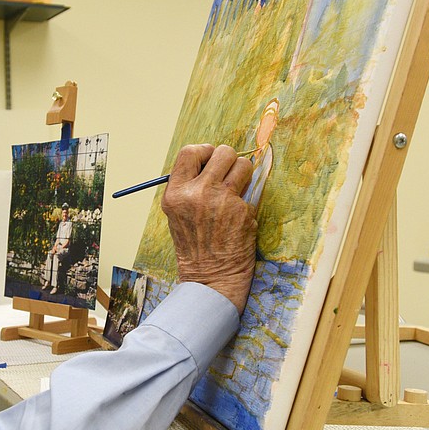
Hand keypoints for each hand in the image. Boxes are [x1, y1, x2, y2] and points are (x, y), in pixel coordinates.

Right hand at [161, 144, 256, 313]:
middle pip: (222, 152)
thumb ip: (190, 187)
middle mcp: (197, 193)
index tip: (211, 160)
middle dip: (229, 160)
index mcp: (176, 194)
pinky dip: (247, 203)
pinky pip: (252, 193)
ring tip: (237, 192)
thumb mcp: (178, 215)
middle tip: (229, 174)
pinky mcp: (243, 211)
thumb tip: (212, 161)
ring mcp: (222, 201)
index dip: (205, 151)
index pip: (190, 152)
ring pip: (244, 165)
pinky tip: (239, 220)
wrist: (210, 278)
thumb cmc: (195, 247)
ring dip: (244, 175)